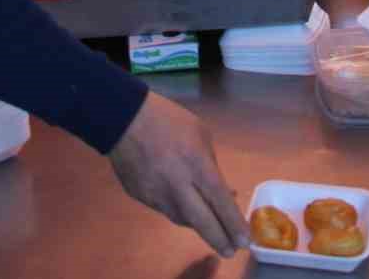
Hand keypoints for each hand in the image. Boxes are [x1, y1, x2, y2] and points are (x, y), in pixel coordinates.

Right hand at [109, 93, 248, 257]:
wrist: (123, 118)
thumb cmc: (169, 120)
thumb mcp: (200, 135)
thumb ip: (211, 165)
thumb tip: (222, 191)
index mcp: (196, 164)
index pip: (219, 201)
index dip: (233, 224)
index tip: (245, 240)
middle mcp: (177, 185)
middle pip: (201, 221)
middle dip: (219, 239)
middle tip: (231, 251)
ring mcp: (156, 194)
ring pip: (182, 220)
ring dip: (199, 225)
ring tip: (212, 227)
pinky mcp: (141, 197)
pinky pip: (165, 210)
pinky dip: (179, 210)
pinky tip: (186, 205)